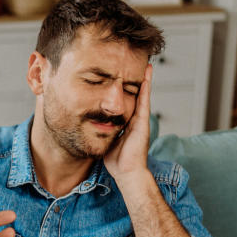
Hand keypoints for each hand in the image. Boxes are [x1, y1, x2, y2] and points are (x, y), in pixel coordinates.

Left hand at [105, 63, 152, 180]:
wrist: (126, 173)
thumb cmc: (116, 161)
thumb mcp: (106, 140)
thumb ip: (101, 130)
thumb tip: (89, 124)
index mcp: (126, 123)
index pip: (125, 102)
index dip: (124, 90)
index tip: (121, 76)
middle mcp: (134, 119)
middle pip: (135, 95)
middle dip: (135, 81)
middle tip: (135, 64)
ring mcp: (140, 120)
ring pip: (142, 95)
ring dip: (144, 79)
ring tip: (145, 64)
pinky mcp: (143, 122)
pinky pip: (144, 100)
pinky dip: (146, 87)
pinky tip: (147, 74)